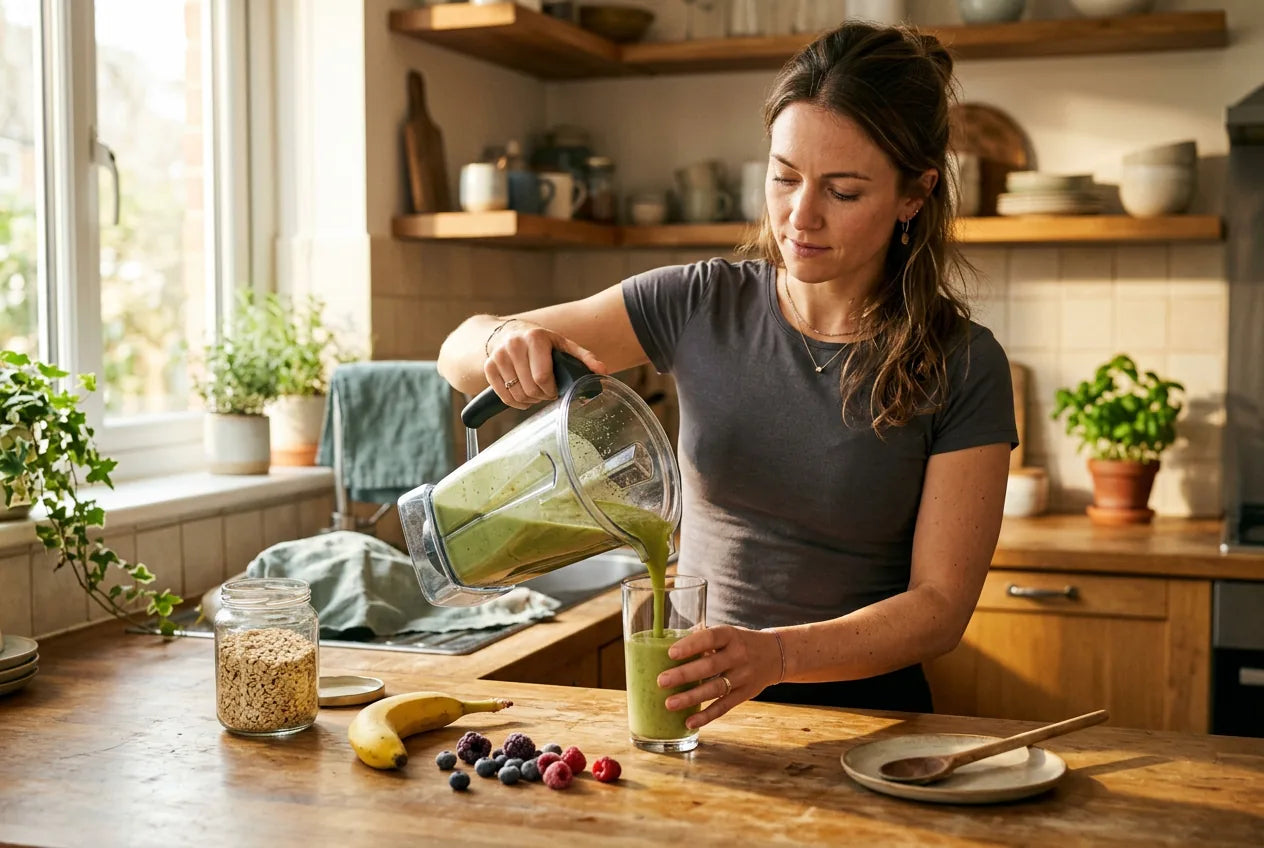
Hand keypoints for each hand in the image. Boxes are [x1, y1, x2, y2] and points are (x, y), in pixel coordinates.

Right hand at [484, 319, 605, 409]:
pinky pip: (503, 396)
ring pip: (517, 394)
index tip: (554, 390)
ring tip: (535, 392)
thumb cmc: (541, 341)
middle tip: (546, 392)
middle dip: (542, 396)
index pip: (542, 377)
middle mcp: (514, 345)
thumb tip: (602, 371)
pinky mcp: (488, 366)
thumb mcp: (562, 344)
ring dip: (529, 400)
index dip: (551, 390)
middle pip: (530, 388)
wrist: (509, 333)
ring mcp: (499, 356)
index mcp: (535, 338)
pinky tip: (522, 396)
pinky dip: (515, 402)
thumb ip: (583, 357)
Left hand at [654, 625, 781, 730]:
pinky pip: (724, 707)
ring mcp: (742, 677)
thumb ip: (702, 638)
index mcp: (730, 635)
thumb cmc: (740, 643)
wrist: (775, 655)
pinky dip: (706, 716)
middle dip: (684, 674)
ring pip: (715, 689)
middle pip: (710, 666)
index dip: (691, 645)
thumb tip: (668, 642)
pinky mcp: (744, 695)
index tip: (671, 653)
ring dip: (691, 698)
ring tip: (669, 703)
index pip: (710, 638)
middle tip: (662, 681)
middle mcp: (738, 656)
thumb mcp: (727, 633)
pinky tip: (689, 722)